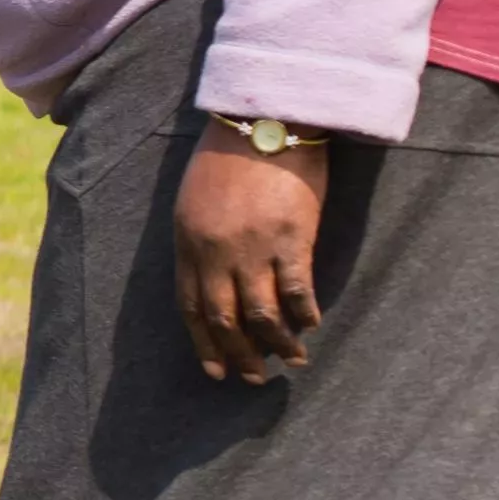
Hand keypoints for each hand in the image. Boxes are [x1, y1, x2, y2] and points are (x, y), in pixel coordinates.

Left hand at [173, 135, 329, 382]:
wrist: (265, 120)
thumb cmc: (230, 156)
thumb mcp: (195, 199)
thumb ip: (201, 240)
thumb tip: (216, 278)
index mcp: (188, 242)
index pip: (190, 306)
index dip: (204, 342)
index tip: (215, 370)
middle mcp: (215, 251)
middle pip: (224, 317)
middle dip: (239, 354)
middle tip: (255, 378)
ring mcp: (253, 247)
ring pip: (261, 313)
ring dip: (276, 344)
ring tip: (292, 361)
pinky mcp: (291, 238)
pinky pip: (296, 289)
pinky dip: (303, 313)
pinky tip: (310, 326)